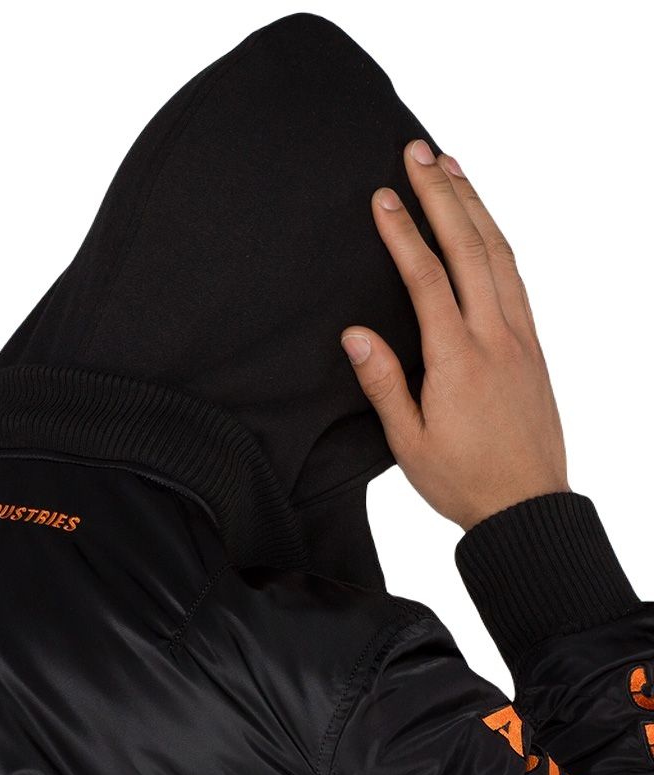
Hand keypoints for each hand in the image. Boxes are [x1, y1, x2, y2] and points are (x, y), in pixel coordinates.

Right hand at [340, 139, 569, 532]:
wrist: (528, 507)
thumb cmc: (465, 481)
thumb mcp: (410, 443)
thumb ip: (385, 384)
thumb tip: (356, 334)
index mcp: (458, 359)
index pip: (427, 278)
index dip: (403, 233)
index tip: (383, 196)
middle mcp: (495, 337)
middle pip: (470, 247)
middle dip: (443, 194)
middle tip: (418, 151)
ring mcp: (520, 338)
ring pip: (500, 255)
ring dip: (475, 207)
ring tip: (451, 169)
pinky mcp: (533, 347)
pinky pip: (517, 280)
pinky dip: (498, 242)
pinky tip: (485, 228)